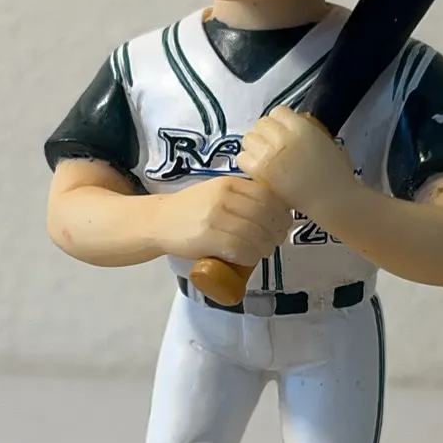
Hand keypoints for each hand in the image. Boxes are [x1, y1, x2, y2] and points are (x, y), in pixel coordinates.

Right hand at [155, 174, 288, 267]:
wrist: (159, 221)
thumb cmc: (191, 209)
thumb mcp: (216, 192)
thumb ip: (241, 196)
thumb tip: (274, 210)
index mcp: (229, 184)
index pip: (267, 196)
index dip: (281, 212)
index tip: (283, 223)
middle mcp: (224, 198)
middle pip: (265, 216)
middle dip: (276, 231)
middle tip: (276, 240)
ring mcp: (216, 219)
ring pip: (256, 235)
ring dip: (266, 247)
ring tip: (265, 250)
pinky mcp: (208, 239)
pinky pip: (241, 249)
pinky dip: (251, 256)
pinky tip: (251, 258)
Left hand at [237, 110, 356, 228]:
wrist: (332, 200)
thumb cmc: (336, 173)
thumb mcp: (327, 140)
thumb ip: (308, 129)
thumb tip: (293, 125)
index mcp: (301, 127)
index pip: (278, 111)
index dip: (279, 120)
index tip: (283, 130)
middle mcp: (283, 137)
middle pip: (261, 123)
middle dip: (266, 132)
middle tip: (273, 145)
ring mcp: (269, 155)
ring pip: (248, 138)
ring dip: (255, 145)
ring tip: (264, 155)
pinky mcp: (259, 172)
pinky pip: (242, 158)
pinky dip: (248, 161)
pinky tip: (258, 167)